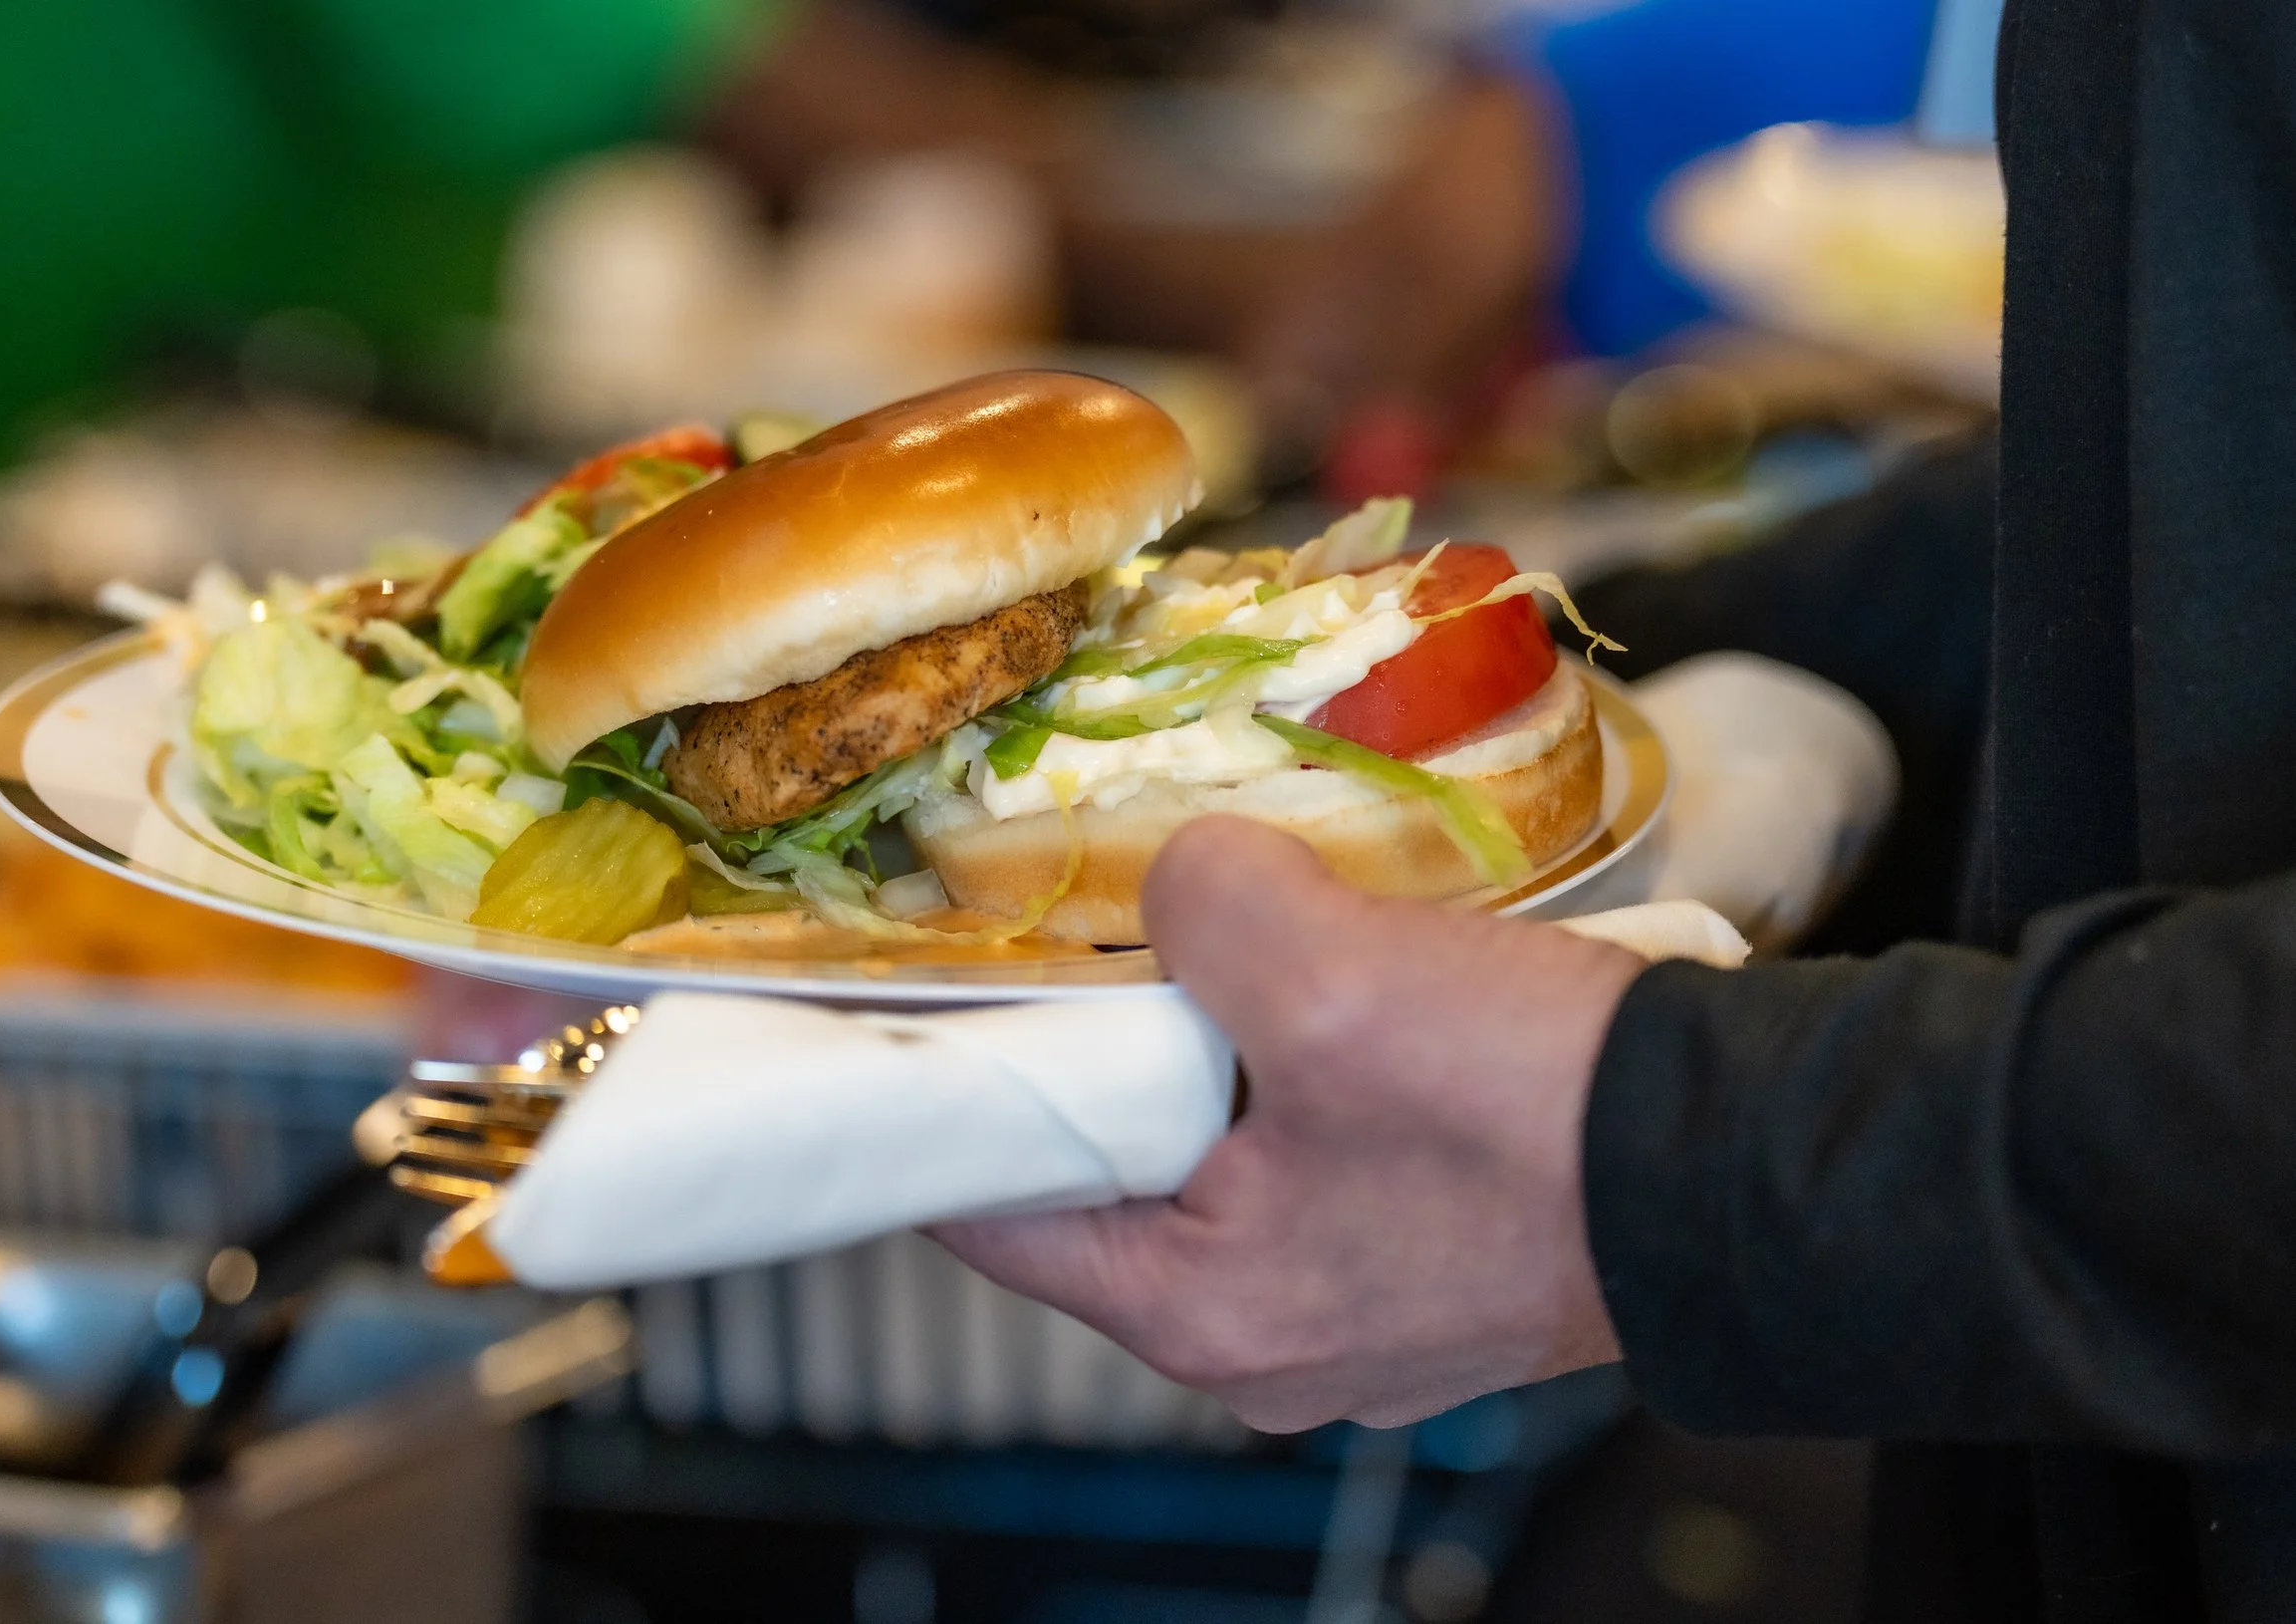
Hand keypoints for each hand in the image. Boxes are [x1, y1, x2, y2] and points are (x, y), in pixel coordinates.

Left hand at [931, 817, 1643, 1431]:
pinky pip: (1320, 1159)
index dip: (958, 1088)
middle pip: (1115, 1173)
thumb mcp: (1333, 977)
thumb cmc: (1539, 1113)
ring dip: (1225, 1048)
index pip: (999, 1207)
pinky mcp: (1435, 1265)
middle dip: (1110, 1047)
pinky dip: (1313, 1075)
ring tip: (1237, 939)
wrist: (1754, 1167)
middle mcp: (1268, 1341)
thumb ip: (1201, 907)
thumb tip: (1181, 878)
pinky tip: (1348, 989)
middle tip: (1101, 928)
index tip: (927, 993)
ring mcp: (1359, 1310)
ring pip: (1224, 1157)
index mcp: (1203, 1314)